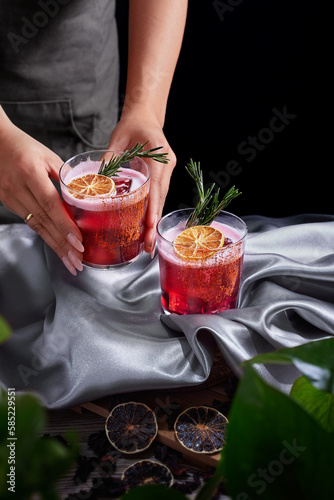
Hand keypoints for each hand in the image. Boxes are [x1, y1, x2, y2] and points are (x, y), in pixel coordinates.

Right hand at [0, 118, 83, 274]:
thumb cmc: (23, 145)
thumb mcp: (47, 155)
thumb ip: (65, 176)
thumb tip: (84, 195)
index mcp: (30, 172)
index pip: (50, 205)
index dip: (65, 225)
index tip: (78, 242)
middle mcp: (18, 188)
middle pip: (44, 222)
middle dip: (63, 245)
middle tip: (78, 262)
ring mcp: (10, 197)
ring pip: (36, 226)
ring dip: (55, 245)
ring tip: (70, 261)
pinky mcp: (8, 203)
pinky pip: (30, 222)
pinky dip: (46, 235)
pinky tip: (57, 246)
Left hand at [107, 115, 175, 253]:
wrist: (145, 115)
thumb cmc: (133, 124)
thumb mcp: (118, 138)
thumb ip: (109, 158)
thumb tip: (97, 180)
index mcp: (160, 156)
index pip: (156, 186)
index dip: (153, 207)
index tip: (149, 224)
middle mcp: (167, 166)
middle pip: (161, 199)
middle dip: (154, 223)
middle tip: (148, 245)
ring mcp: (167, 172)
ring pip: (161, 200)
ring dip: (154, 221)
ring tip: (148, 243)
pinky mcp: (162, 176)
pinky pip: (158, 196)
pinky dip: (152, 211)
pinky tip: (146, 227)